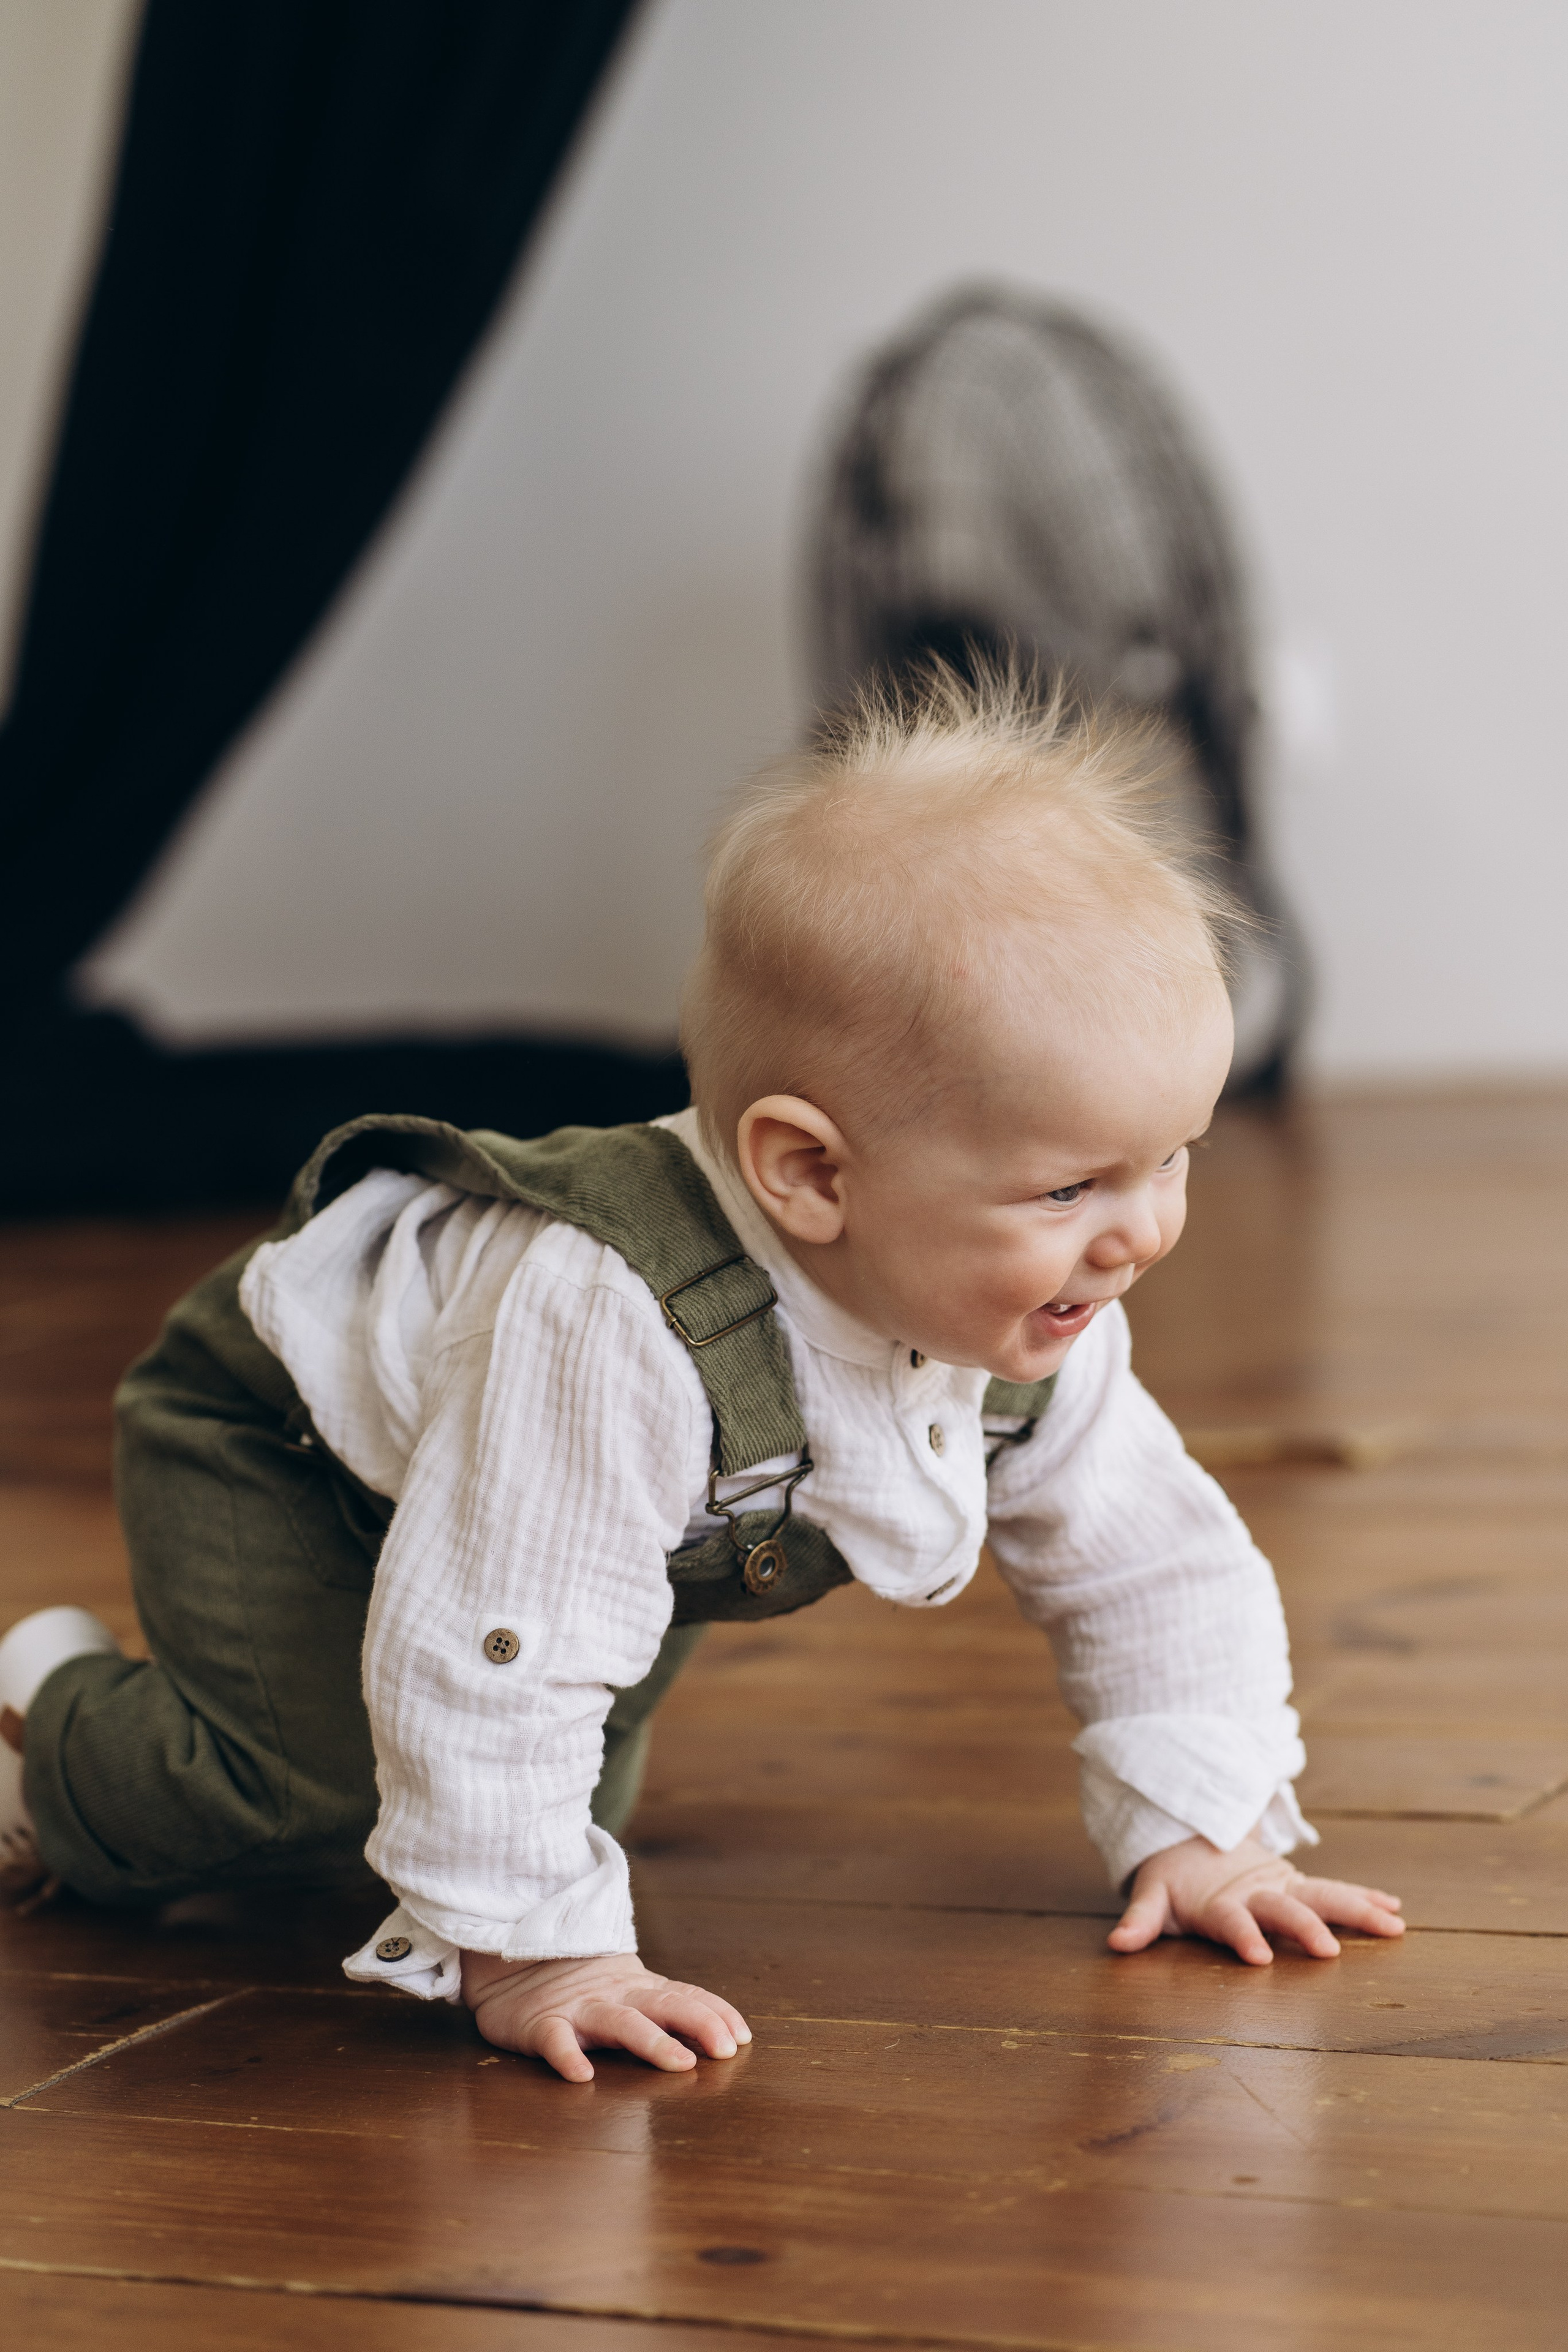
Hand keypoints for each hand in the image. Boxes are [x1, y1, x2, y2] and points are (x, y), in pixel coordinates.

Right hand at [461, 1948, 751, 2081]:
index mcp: (640, 1989)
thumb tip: (722, 2037)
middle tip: (726, 2049)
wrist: (518, 1962)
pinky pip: (556, 2040)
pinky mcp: (542, 2023)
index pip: (686, 1997)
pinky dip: (569, 2057)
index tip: (742, 2037)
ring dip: (654, 2042)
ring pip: (621, 2023)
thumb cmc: (584, 1989)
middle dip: (699, 2024)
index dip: (716, 2014)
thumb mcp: (629, 1993)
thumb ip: (666, 2010)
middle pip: (664, 2005)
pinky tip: (582, 2075)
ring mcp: (580, 2009)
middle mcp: (617, 1996)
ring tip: (681, 2064)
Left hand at [1108, 1833, 1404, 1965]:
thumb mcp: (1151, 1898)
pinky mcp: (1298, 1885)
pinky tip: (1394, 1910)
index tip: (1259, 1958)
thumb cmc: (1173, 1881)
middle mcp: (1256, 1892)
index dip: (1242, 1937)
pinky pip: (1334, 1891)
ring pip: (1321, 1895)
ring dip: (1355, 1909)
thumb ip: (1139, 1921)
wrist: (1193, 1836)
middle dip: (1306, 1927)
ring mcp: (1281, 1886)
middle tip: (1330, 1951)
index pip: (1231, 1921)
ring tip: (1392, 1924)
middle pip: (1284, 1908)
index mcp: (1220, 1902)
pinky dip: (1364, 1898)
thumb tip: (1116, 1943)